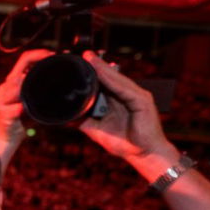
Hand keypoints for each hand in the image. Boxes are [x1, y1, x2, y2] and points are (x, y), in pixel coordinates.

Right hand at [0, 49, 52, 167]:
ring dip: (28, 86)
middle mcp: (4, 87)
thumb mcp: (33, 99)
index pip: (24, 59)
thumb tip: (60, 74)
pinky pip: (15, 107)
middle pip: (19, 71)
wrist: (8, 138)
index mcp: (12, 81)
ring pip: (15, 86)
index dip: (38, 54)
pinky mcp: (2, 112)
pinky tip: (29, 108)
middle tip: (52, 67)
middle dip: (36, 67)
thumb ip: (39, 87)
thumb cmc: (23, 118)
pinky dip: (23, 108)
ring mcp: (1, 99)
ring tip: (40, 88)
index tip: (53, 55)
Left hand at [77, 52, 179, 173]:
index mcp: (119, 100)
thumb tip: (66, 115)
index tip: (79, 62)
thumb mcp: (97, 130)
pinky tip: (102, 72)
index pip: (105, 81)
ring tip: (89, 58)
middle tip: (82, 54)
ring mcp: (138, 96)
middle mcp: (129, 94)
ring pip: (117, 79)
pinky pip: (125, 88)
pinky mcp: (143, 101)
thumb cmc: (124, 143)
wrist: (143, 155)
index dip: (93, 71)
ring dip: (103, 68)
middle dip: (97, 65)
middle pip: (111, 76)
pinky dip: (113, 80)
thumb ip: (84, 120)